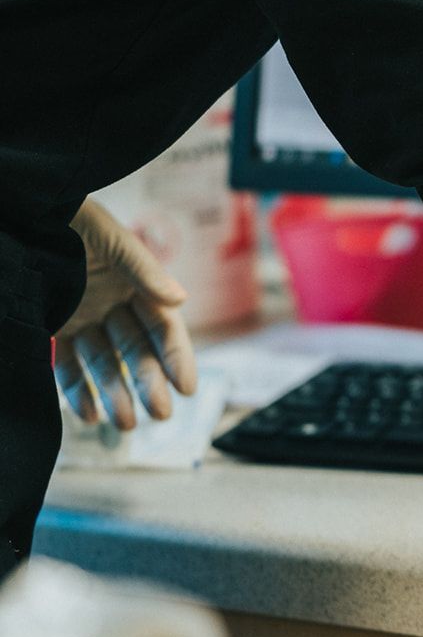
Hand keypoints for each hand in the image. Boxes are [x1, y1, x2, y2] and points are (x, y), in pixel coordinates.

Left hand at [55, 198, 197, 428]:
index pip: (164, 328)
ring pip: (105, 365)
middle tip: (161, 413)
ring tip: (126, 424)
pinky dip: (79, 391)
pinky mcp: (53, 328)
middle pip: (137, 352)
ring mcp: (83, 319)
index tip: (187, 388)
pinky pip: (67, 366)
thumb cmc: (70, 218)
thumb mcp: (111, 239)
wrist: (23, 212)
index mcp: (137, 285)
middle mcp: (114, 306)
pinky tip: (90, 414)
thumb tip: (180, 300)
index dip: (176, 358)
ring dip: (117, 394)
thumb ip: (144, 270)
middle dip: (150, 384)